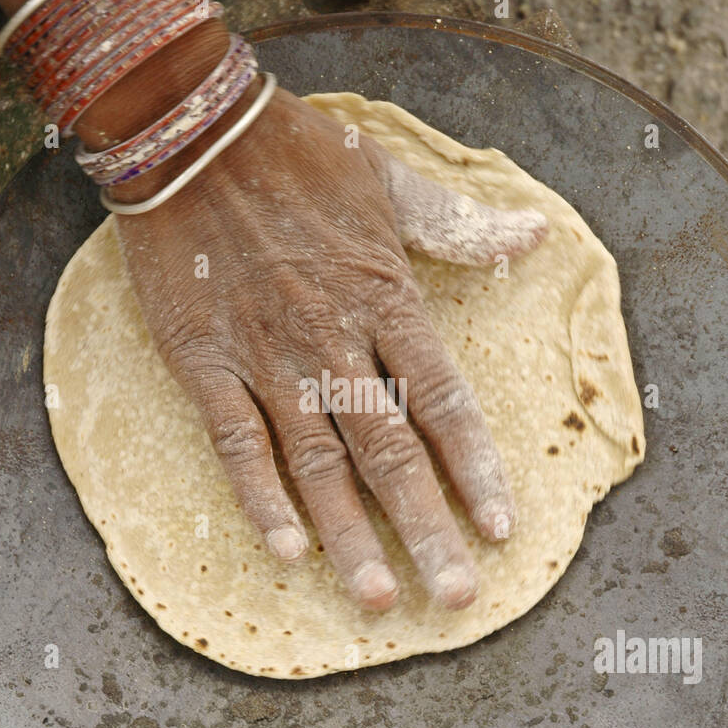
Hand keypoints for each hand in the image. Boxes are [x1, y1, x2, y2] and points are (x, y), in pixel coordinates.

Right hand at [116, 86, 546, 610]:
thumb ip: (459, 224)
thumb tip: (535, 235)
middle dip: (426, 527)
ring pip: (317, 462)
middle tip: (456, 595)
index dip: (475, 467)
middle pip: (390, 450)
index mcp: (384, 298)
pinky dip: (260, 497)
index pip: (442, 401)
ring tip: (378, 597)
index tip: (501, 526)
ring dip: (349, 534)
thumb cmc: (297, 154)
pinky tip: (287, 551)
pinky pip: (236, 442)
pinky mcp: (205, 361)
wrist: (192, 131)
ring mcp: (266, 356)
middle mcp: (333, 340)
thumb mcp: (390, 180)